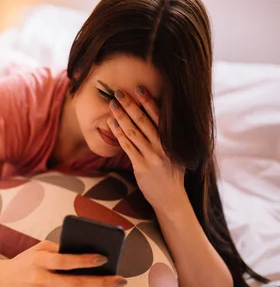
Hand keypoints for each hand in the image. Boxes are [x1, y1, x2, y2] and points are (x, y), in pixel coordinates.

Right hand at [0, 241, 125, 286]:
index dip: (85, 260)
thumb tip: (86, 254)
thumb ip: (58, 250)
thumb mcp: (38, 249)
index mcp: (39, 261)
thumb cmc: (25, 262)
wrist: (1, 281)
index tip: (104, 258)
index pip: (65, 261)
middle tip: (121, 280)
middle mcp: (39, 280)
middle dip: (102, 282)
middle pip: (76, 283)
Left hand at [107, 86, 185, 208]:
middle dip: (130, 105)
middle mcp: (163, 147)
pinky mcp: (141, 166)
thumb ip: (167, 136)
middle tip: (119, 92)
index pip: (160, 116)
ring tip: (112, 105)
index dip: (148, 101)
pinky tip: (112, 124)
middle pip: (144, 121)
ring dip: (121, 117)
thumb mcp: (175, 152)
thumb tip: (156, 115)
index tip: (139, 88)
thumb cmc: (171, 173)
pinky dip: (119, 134)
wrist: (171, 198)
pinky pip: (128, 147)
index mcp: (173, 140)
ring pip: (133, 132)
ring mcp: (152, 157)